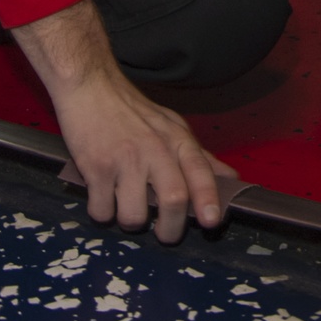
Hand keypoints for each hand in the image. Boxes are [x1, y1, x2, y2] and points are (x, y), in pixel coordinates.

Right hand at [12, 0, 236, 241]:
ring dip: (130, 221)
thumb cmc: (131, 110)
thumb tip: (230, 178)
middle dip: (170, 229)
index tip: (211, 221)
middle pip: (173, 200)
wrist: (90, 86)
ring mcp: (125, 159)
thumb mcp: (171, 126)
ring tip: (126, 208)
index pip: (200, 171)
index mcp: (176, 139)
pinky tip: (102, 198)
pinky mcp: (96, 167)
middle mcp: (155, 148)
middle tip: (165, 234)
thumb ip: (199, 156)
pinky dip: (102, 213)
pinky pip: (102, 211)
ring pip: (135, 215)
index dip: (208, 198)